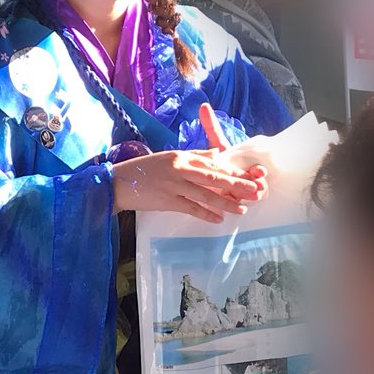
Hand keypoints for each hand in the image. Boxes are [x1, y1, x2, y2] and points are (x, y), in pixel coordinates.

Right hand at [111, 148, 265, 222]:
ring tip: (241, 209)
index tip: (249, 177)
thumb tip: (216, 154)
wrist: (119, 182)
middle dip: (236, 185)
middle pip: (214, 177)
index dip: (232, 171)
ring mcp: (174, 185)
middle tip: (255, 192)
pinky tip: (219, 219)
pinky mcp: (167, 201)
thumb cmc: (144, 169)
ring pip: (206, 195)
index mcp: (182, 156)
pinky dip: (206, 214)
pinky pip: (191, 208)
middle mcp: (180, 169)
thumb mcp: (169, 157)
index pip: (212, 163)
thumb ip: (194, 156)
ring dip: (225, 203)